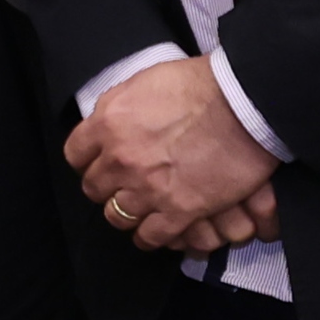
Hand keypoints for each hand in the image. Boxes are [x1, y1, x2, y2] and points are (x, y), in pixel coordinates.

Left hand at [65, 58, 278, 254]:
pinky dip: (149, 236)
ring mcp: (148, 188)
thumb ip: (118, 107)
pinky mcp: (179, 211)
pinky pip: (150, 236)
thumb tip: (107, 121)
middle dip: (106, 186)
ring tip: (138, 208)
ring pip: (117, 216)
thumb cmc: (199, 85)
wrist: (243, 104)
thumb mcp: (143, 82)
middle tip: (121, 184)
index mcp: (109, 123)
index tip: (96, 162)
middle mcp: (121, 159)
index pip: (75, 154)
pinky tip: (154, 230)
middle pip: (94, 188)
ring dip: (126, 212)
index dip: (86, 160)